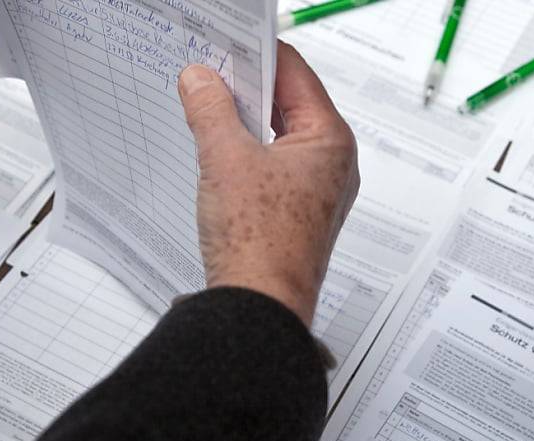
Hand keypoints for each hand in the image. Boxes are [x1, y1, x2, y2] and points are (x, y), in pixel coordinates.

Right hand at [178, 42, 358, 325]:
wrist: (260, 306)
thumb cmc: (260, 242)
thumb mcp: (225, 157)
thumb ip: (211, 108)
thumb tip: (201, 78)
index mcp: (330, 140)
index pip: (296, 73)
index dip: (258, 52)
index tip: (225, 41)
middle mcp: (333, 164)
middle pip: (290, 103)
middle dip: (248, 87)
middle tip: (208, 70)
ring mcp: (317, 190)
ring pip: (280, 136)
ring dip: (245, 120)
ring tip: (206, 105)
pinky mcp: (297, 213)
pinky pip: (273, 165)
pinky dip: (247, 150)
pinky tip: (218, 149)